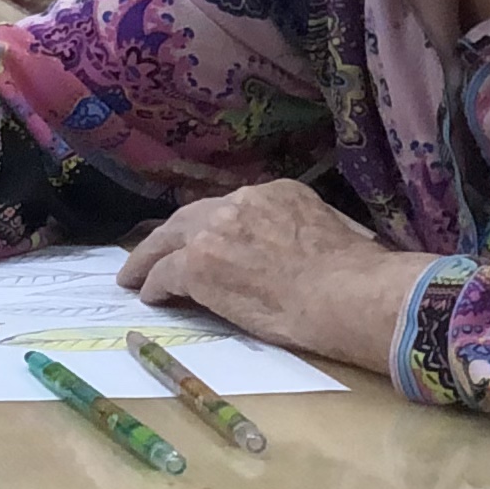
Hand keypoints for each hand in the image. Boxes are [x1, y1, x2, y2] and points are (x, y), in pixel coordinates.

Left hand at [116, 180, 421, 368]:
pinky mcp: (197, 265)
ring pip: (167, 243)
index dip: (209, 227)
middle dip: (167, 237)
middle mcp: (240, 202)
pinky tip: (150, 297)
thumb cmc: (356, 274)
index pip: (229, 209)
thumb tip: (290, 249)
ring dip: (148, 261)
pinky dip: (154, 286)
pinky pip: (164, 275)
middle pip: (189, 218)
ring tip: (134, 277)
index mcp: (277, 192)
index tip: (199, 240)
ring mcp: (214, 232)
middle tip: (148, 255)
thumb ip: (295, 229)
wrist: (348, 294)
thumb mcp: (330, 229)